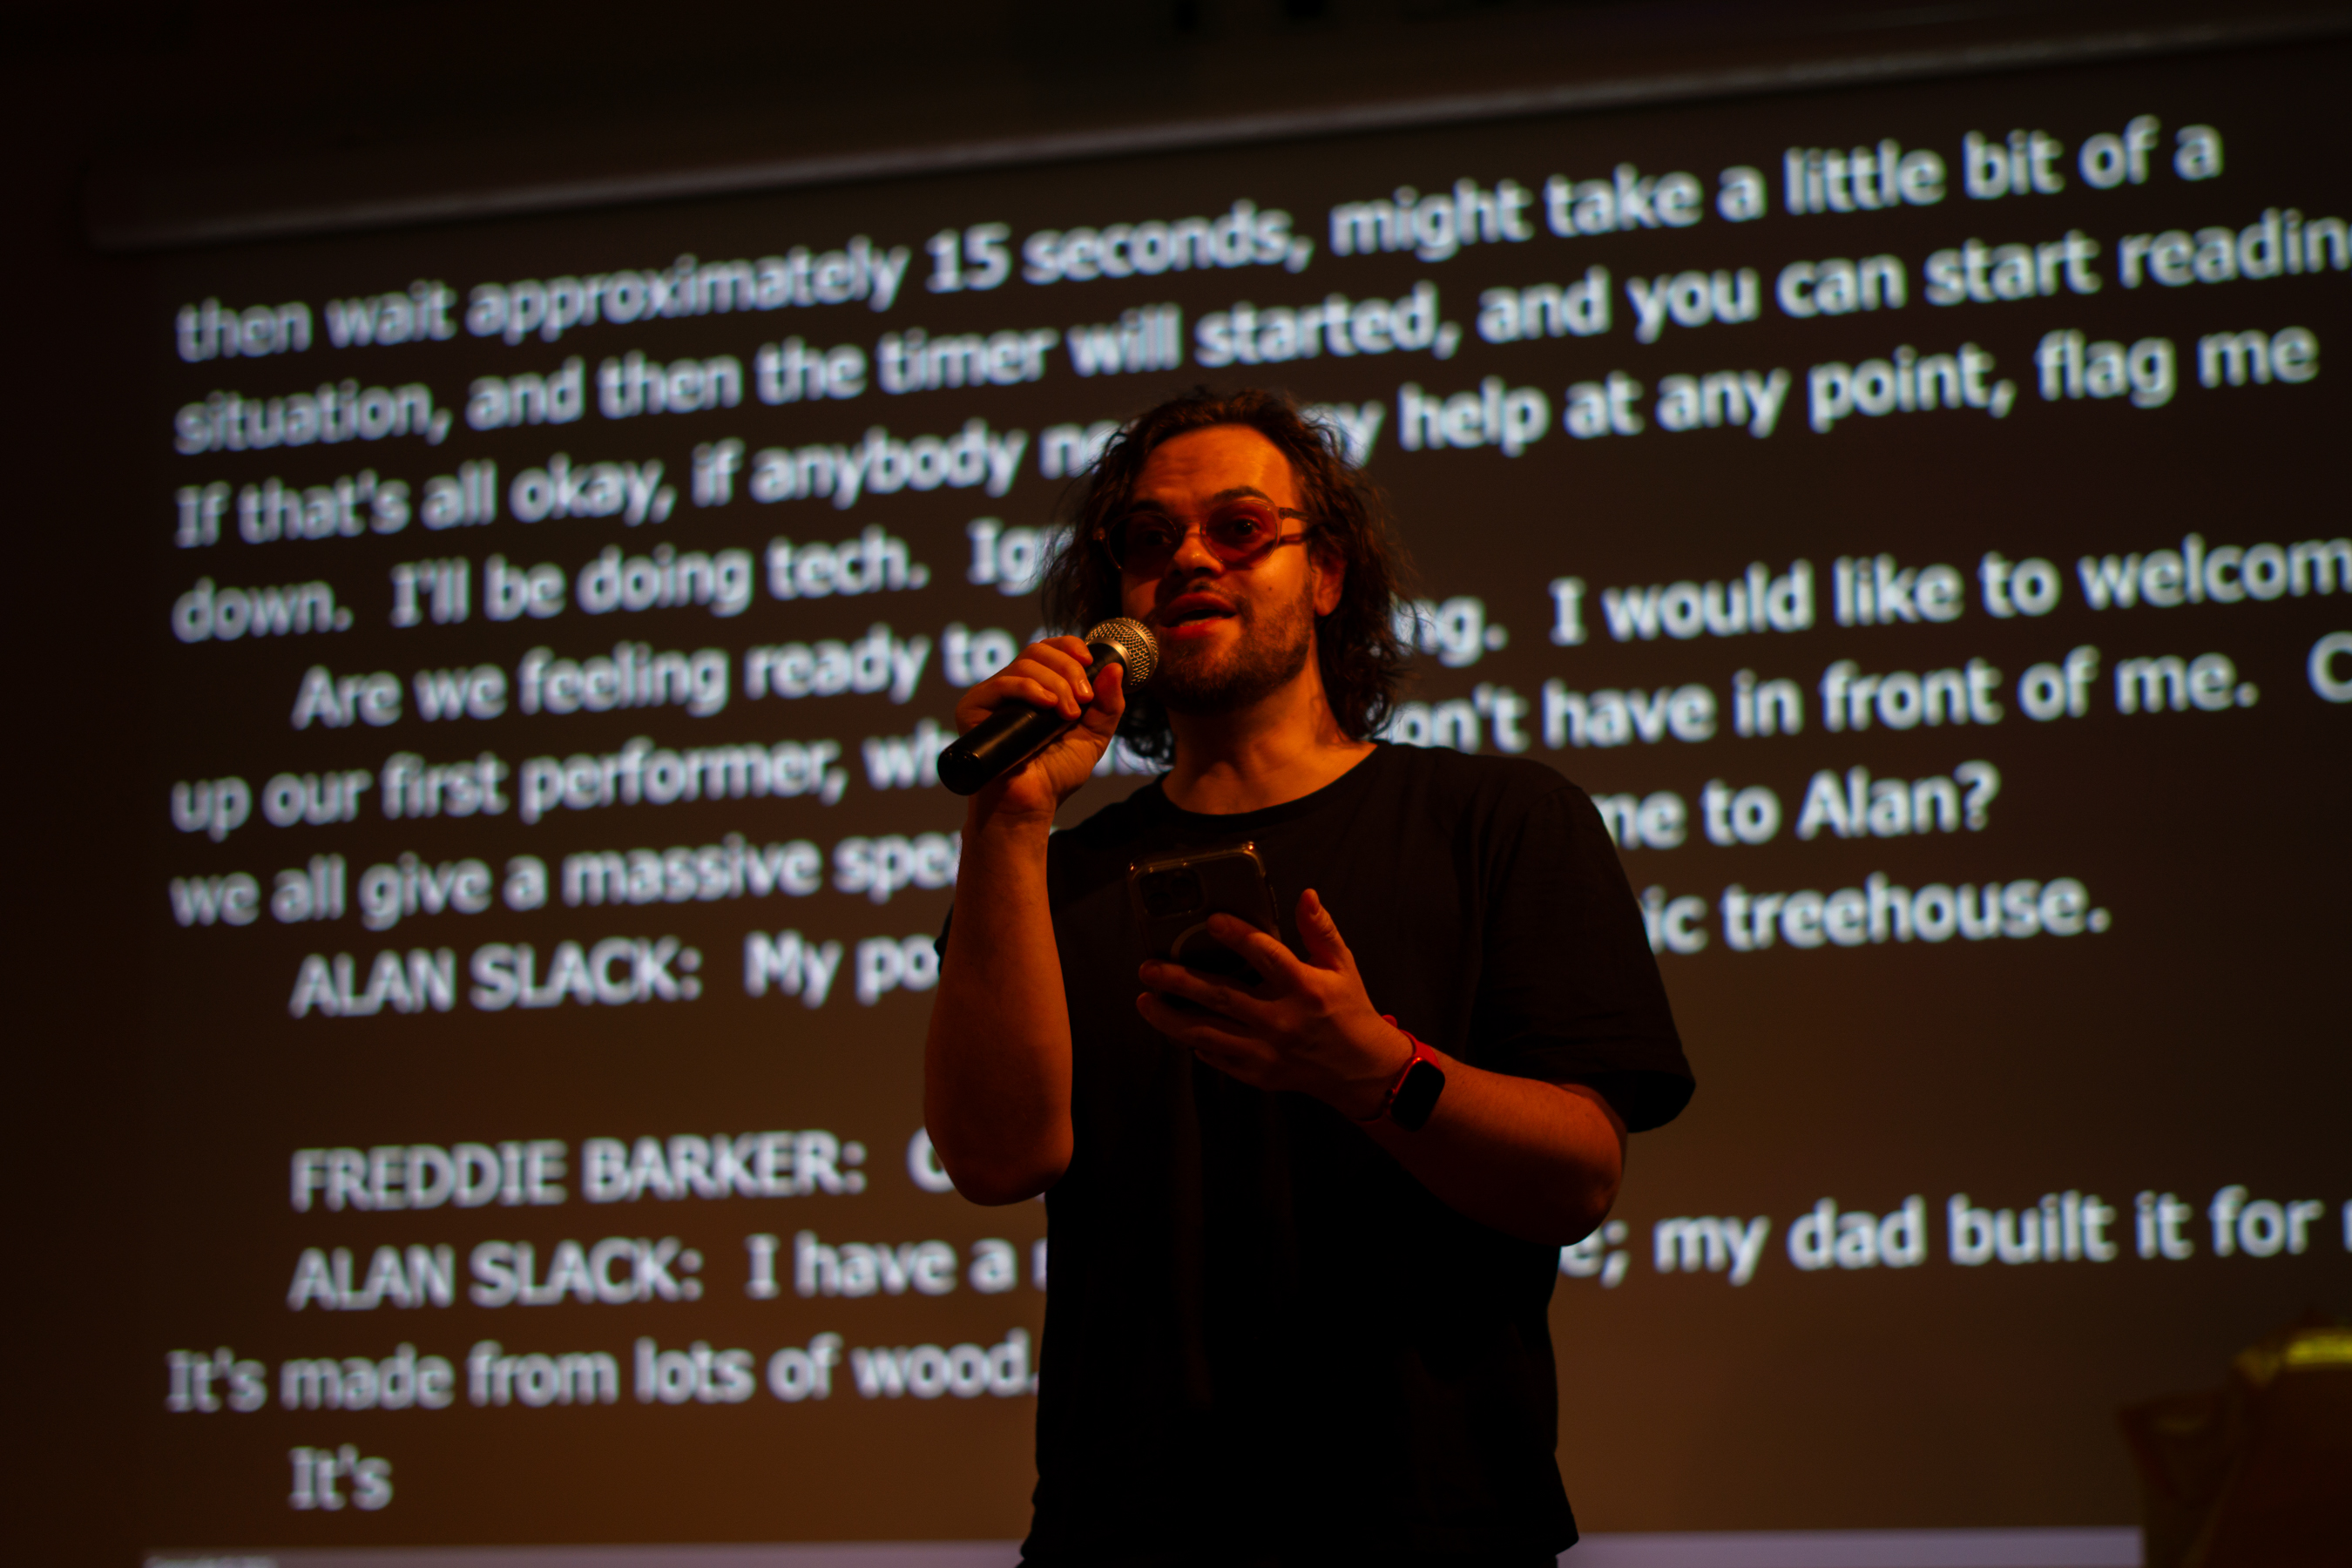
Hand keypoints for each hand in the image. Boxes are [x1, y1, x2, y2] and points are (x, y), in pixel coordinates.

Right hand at [953, 636, 1125, 821]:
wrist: (1031, 804)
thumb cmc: (1056, 775)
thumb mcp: (1094, 735)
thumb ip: (1108, 704)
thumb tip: (1115, 668)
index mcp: (1037, 688)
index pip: (1047, 649)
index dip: (1067, 646)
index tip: (1087, 659)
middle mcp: (1012, 688)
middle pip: (1037, 652)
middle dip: (1068, 669)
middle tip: (1083, 699)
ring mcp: (991, 697)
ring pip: (1024, 665)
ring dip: (1055, 683)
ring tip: (1067, 715)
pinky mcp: (972, 709)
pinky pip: (1001, 683)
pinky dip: (1028, 688)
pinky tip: (1047, 704)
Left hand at [1136, 888, 1413, 1118]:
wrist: (1361, 1070)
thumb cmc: (1349, 1010)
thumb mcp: (1342, 965)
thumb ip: (1319, 930)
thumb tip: (1306, 895)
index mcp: (1305, 987)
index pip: (1266, 956)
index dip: (1238, 936)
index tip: (1211, 919)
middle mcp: (1282, 1020)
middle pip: (1222, 996)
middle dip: (1180, 981)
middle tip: (1149, 967)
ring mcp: (1266, 1051)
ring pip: (1207, 1032)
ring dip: (1171, 1017)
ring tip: (1144, 1000)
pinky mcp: (1257, 1073)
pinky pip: (1216, 1057)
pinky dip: (1193, 1042)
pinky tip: (1173, 1026)